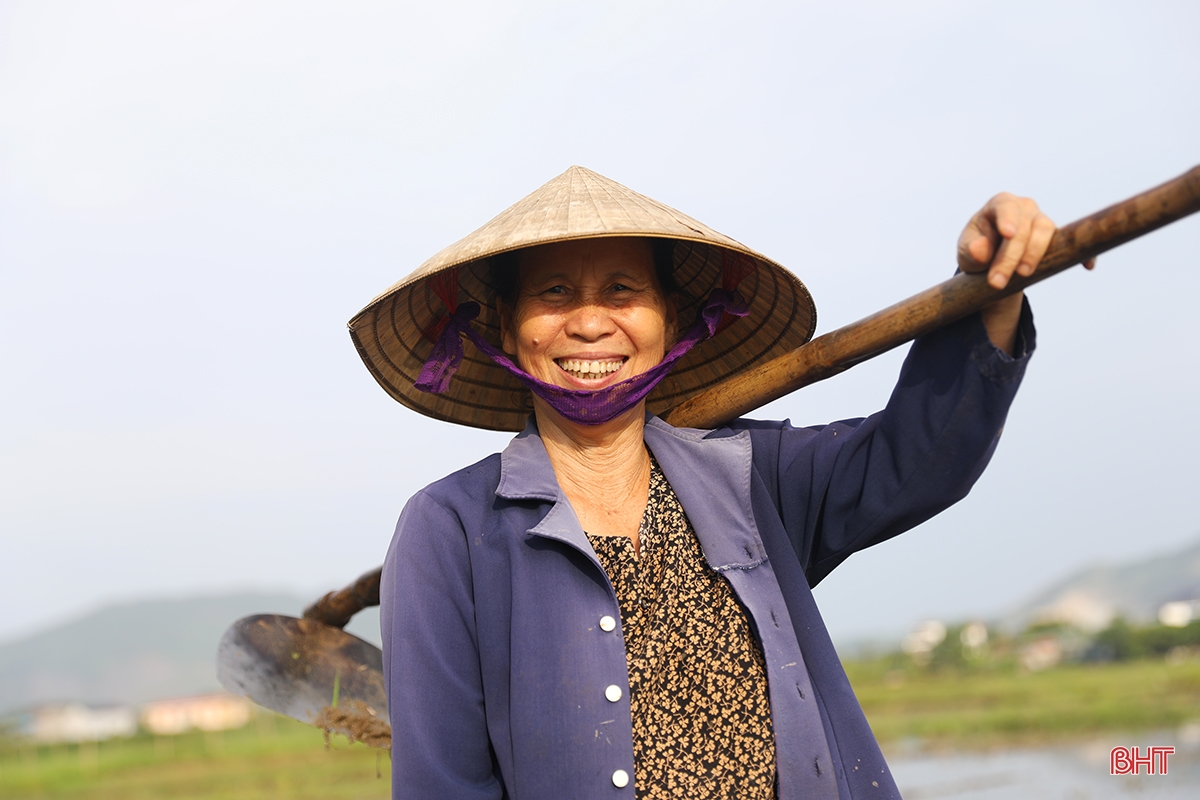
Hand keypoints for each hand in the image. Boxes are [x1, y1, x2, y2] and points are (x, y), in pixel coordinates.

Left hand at [957, 192, 1095, 288]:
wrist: (992, 261)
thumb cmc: (977, 250)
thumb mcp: (966, 251)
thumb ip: (970, 250)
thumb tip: (978, 250)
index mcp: (1001, 204)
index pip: (1005, 206)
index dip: (1008, 219)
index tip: (1008, 234)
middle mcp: (1025, 208)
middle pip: (1025, 227)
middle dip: (1011, 255)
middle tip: (997, 281)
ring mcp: (1042, 221)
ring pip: (1047, 231)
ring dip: (1034, 255)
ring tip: (1022, 275)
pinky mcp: (1057, 238)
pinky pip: (1072, 243)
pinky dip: (1082, 254)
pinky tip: (1088, 266)